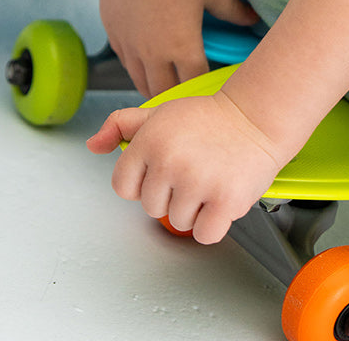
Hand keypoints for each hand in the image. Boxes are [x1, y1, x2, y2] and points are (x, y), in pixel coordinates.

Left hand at [86, 89, 290, 242]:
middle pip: (151, 208)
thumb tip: (93, 145)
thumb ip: (120, 126)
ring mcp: (198, 182)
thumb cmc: (207, 119)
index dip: (142, 181)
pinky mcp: (225, 201)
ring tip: (208, 179)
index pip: (122, 187)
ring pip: (178, 222)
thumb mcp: (159, 114)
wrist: (255, 117)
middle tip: (191, 170)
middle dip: (170, 194)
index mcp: (149, 140)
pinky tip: (219, 198)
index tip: (161, 169)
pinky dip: (212, 224)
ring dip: (193, 208)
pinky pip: (204, 235)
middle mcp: (170, 161)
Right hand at [98, 0, 257, 98]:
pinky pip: (123, 62)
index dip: (201, 90)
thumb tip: (253, 18)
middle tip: (182, 101)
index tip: (206, 92)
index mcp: (183, 47)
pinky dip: (133, 67)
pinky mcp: (113, 34)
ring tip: (160, 88)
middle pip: (164, 93)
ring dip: (151, 87)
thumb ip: (231, 9)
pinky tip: (140, 62)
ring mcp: (131, 47)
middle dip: (174, 99)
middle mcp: (155, 54)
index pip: (194, 84)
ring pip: (140, 82)